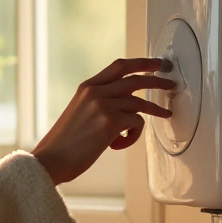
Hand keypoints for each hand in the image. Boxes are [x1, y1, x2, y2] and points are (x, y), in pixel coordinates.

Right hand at [31, 58, 173, 185]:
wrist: (52, 160)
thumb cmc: (65, 143)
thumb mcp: (79, 111)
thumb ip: (99, 101)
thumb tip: (129, 101)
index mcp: (86, 87)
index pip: (119, 66)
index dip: (141, 62)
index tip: (156, 63)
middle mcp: (95, 92)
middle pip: (135, 79)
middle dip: (157, 80)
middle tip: (170, 83)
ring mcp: (103, 106)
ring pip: (140, 102)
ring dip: (156, 109)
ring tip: (166, 114)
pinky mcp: (111, 122)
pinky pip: (136, 123)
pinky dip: (133, 134)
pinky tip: (119, 144)